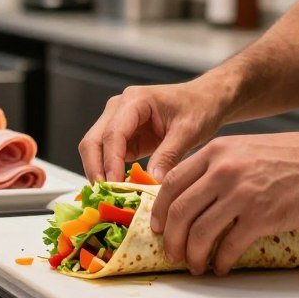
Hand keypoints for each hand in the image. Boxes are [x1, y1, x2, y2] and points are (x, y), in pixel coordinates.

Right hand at [79, 78, 231, 182]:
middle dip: (96, 169)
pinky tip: (120, 190)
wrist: (205, 100)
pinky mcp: (124, 138)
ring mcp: (118, 123)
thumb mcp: (188, 130)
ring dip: (100, 173)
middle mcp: (119, 109)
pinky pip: (109, 158)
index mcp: (134, 100)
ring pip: (95, 150)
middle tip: (105, 195)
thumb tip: (152, 182)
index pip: (113, 133)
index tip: (114, 185)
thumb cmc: (199, 107)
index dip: (111, 161)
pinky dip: (111, 174)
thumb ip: (169, 155)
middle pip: (93, 141)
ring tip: (111, 196)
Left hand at [149, 132, 298, 275]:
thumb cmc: (292, 157)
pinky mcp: (261, 216)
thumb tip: (192, 196)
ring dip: (194, 255)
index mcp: (215, 152)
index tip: (158, 227)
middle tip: (173, 253)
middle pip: (180, 211)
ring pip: (200, 232)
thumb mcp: (243, 150)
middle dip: (172, 239)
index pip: (172, 183)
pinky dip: (221, 261)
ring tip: (196, 265)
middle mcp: (223, 171)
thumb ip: (215, 167)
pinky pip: (229, 246)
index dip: (159, 210)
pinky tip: (222, 266)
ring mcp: (241, 193)